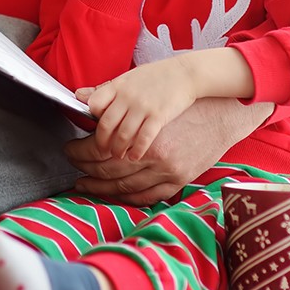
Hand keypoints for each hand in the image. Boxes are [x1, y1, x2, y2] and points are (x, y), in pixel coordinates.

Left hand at [63, 98, 272, 205]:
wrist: (221, 111)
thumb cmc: (179, 100)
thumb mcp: (144, 92)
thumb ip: (110, 96)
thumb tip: (80, 98)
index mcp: (141, 129)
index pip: (100, 147)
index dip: (80, 151)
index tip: (69, 149)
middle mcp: (153, 153)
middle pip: (109, 168)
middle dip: (85, 168)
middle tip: (72, 164)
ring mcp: (168, 169)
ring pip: (125, 185)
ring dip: (100, 186)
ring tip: (84, 182)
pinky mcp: (180, 178)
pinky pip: (147, 195)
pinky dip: (127, 196)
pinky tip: (112, 192)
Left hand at [77, 59, 197, 160]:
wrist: (186, 74)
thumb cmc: (156, 76)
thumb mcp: (127, 77)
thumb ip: (104, 89)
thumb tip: (78, 95)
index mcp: (118, 85)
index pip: (94, 105)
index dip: (92, 120)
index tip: (94, 129)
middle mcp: (128, 96)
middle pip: (105, 125)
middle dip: (100, 143)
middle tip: (100, 152)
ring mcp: (143, 107)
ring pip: (122, 135)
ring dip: (117, 150)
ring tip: (117, 155)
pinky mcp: (159, 117)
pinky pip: (143, 139)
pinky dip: (136, 151)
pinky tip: (134, 156)